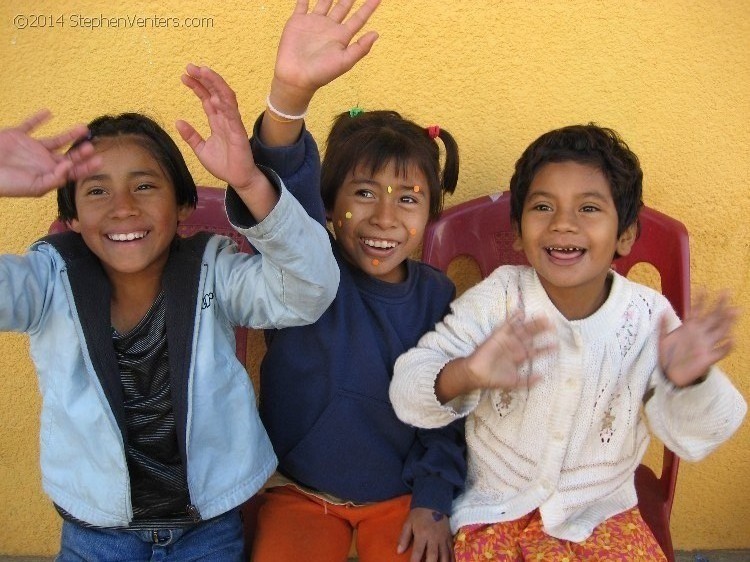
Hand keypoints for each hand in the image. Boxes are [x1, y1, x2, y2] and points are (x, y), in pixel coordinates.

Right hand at [0, 109, 99, 196]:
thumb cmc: (7, 184)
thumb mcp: (35, 187)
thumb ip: (55, 178)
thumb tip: (70, 166)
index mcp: (48, 174)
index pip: (72, 171)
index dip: (86, 166)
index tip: (99, 160)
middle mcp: (42, 161)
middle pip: (68, 155)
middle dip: (81, 152)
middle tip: (92, 146)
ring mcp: (30, 148)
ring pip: (55, 140)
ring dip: (69, 134)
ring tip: (83, 128)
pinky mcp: (17, 136)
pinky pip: (30, 125)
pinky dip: (38, 118)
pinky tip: (48, 113)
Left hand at [177, 64, 260, 189]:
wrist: (238, 179)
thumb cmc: (224, 165)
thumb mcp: (201, 149)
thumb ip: (191, 136)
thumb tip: (178, 122)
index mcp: (217, 121)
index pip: (207, 98)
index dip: (197, 86)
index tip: (184, 76)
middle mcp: (225, 118)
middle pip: (215, 93)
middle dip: (204, 79)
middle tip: (190, 67)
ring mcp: (233, 123)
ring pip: (226, 97)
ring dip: (215, 83)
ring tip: (203, 71)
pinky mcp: (239, 132)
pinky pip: (232, 115)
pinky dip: (225, 104)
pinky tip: (215, 96)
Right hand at [270, 0, 380, 111]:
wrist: (295, 78)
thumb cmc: (321, 73)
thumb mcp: (344, 62)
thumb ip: (360, 48)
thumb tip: (376, 33)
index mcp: (341, 36)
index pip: (359, 18)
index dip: (369, 7)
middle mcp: (329, 27)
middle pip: (343, 6)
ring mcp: (314, 22)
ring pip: (325, 1)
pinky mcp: (298, 21)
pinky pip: (302, 3)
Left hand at [397, 508, 453, 561]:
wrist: (433, 503)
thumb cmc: (418, 515)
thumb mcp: (408, 523)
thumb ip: (403, 537)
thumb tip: (398, 551)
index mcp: (422, 534)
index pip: (418, 551)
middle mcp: (433, 538)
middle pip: (433, 556)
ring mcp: (443, 538)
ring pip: (444, 555)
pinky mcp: (449, 538)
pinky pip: (452, 551)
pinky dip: (451, 559)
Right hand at [465, 312, 555, 389]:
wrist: (477, 374)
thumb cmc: (494, 379)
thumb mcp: (514, 382)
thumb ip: (528, 381)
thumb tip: (542, 377)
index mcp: (520, 357)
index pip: (536, 351)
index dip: (546, 348)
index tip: (557, 345)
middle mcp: (515, 346)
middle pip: (531, 336)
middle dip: (541, 330)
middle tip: (553, 325)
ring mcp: (507, 340)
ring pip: (522, 329)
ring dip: (532, 323)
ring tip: (543, 317)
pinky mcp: (498, 335)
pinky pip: (507, 325)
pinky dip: (513, 318)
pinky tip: (521, 312)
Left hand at [659, 291, 737, 386]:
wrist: (670, 374)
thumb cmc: (667, 355)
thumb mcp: (662, 339)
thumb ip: (662, 326)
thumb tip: (662, 311)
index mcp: (689, 327)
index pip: (697, 310)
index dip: (700, 300)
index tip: (703, 288)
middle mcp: (700, 333)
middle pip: (713, 317)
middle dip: (719, 305)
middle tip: (726, 292)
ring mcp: (706, 345)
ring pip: (720, 331)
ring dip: (727, 321)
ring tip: (734, 311)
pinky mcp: (708, 358)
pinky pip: (720, 351)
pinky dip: (727, 346)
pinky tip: (732, 339)